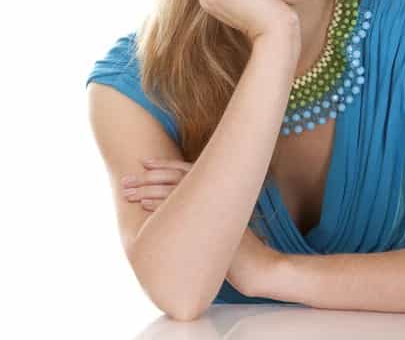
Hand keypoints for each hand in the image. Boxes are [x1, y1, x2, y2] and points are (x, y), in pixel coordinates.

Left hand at [121, 158, 286, 297]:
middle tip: (126, 181)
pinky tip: (144, 205)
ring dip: (146, 191)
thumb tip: (180, 203)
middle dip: (146, 178)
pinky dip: (159, 205)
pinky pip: (178, 210)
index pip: (183, 169)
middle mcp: (212, 192)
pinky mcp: (206, 223)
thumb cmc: (233, 246)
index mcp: (214, 186)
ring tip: (128, 194)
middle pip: (172, 178)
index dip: (162, 164)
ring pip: (171, 192)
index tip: (143, 162)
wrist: (253, 265)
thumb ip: (201, 206)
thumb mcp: (218, 218)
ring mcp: (210, 207)